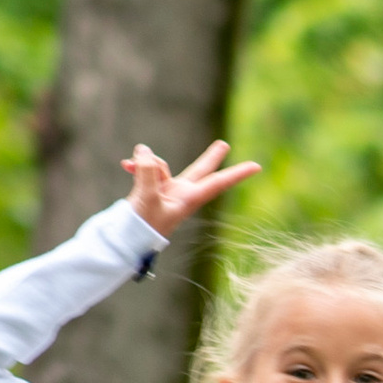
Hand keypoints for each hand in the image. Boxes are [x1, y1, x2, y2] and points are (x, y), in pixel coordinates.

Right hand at [123, 136, 260, 233]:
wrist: (126, 238)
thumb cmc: (143, 225)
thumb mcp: (147, 197)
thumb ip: (147, 171)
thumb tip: (144, 150)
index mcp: (189, 198)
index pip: (218, 183)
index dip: (237, 174)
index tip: (257, 167)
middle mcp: (182, 193)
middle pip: (200, 170)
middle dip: (210, 157)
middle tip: (224, 144)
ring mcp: (167, 191)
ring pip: (162, 166)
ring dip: (146, 163)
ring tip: (129, 166)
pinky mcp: (152, 189)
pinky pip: (147, 170)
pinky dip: (137, 166)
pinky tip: (125, 166)